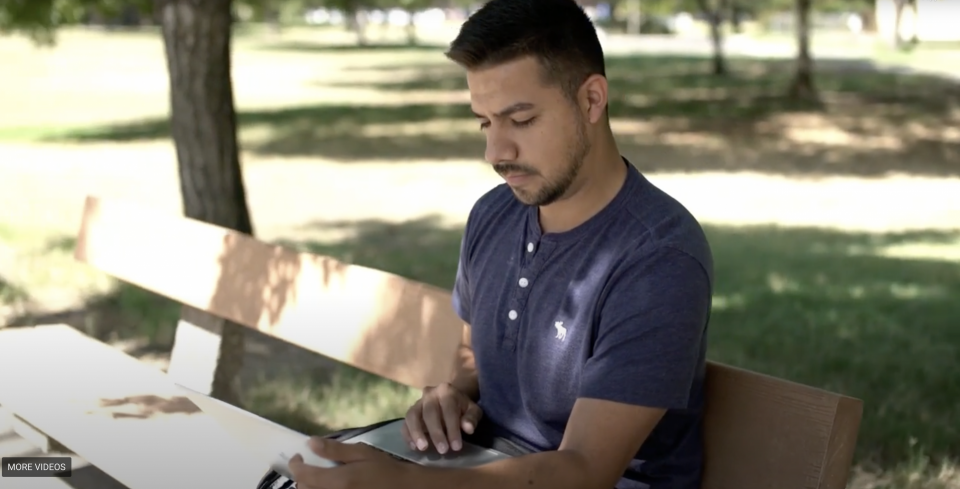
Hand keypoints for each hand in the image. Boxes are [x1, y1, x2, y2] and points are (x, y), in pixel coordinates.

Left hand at [288, 437, 414, 488]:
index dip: (296, 465)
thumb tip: (311, 443)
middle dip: (301, 476)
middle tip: (308, 465)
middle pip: (304, 488)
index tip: (298, 456)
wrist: (402, 488)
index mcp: (338, 481)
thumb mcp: (361, 453)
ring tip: (316, 477)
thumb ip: (335, 450)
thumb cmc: (383, 468)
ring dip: (309, 486)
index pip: (304, 475)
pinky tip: (327, 484)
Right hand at [401, 382, 482, 454]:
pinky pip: (404, 423)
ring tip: (423, 448)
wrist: (451, 399)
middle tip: (443, 450)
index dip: (452, 429)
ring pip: (412, 415)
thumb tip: (468, 428)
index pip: (448, 410)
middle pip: (429, 412)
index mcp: (446, 391)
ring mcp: (417, 403)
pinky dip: (407, 435)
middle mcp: (429, 394)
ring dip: (416, 433)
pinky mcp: (410, 413)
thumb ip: (471, 418)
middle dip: (436, 433)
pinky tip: (414, 447)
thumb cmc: (463, 408)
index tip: (456, 447)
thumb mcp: (473, 410)